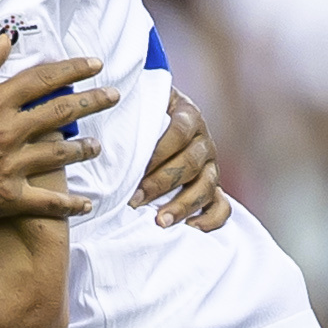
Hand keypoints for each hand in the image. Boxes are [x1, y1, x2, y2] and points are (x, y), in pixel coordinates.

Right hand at [0, 32, 116, 227]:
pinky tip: (87, 204)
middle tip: (113, 96)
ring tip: (98, 146)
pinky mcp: (7, 197)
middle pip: (62, 113)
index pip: (43, 80)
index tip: (95, 64)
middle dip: (93, 101)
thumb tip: (6, 39)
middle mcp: (8, 132)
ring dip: (84, 149)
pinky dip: (70, 204)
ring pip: (61, 154)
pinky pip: (48, 202)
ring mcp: (10, 166)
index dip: (73, 70)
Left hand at [131, 86, 230, 230]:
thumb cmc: (144, 109)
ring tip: (160, 221)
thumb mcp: (140, 99)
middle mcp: (204, 140)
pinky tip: (191, 228)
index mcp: (188, 115)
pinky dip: (212, 218)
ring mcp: (211, 164)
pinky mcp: (213, 185)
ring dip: (183, 205)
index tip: (133, 171)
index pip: (179, 132)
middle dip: (161, 184)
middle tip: (135, 201)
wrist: (164, 112)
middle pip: (190, 163)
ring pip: (206, 186)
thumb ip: (131, 104)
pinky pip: (223, 205)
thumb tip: (104, 106)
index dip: (158, 153)